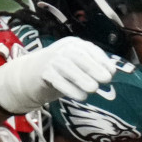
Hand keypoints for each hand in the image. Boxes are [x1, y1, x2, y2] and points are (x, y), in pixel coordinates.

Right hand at [0, 37, 117, 113]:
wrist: (29, 76)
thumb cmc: (59, 72)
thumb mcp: (76, 67)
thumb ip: (91, 68)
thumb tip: (111, 73)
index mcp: (73, 45)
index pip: (89, 49)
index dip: (102, 60)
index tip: (112, 72)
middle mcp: (62, 49)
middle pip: (79, 56)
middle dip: (94, 67)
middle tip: (105, 80)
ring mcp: (51, 59)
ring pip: (68, 67)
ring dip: (82, 79)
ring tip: (93, 89)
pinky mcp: (43, 72)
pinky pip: (57, 80)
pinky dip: (70, 89)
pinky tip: (80, 97)